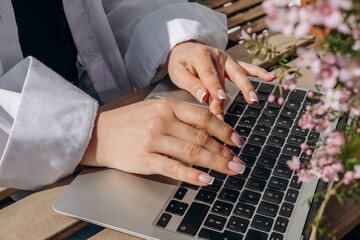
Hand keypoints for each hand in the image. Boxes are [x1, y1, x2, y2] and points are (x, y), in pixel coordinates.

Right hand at [81, 99, 245, 185]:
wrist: (99, 133)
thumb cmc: (129, 122)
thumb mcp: (155, 109)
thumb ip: (180, 117)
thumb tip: (208, 130)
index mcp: (167, 106)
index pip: (203, 118)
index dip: (225, 130)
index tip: (238, 141)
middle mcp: (162, 121)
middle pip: (202, 137)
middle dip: (225, 151)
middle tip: (239, 161)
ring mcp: (153, 140)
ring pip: (193, 152)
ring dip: (216, 163)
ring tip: (231, 170)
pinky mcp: (145, 159)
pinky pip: (174, 168)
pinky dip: (193, 175)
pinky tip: (207, 180)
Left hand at [168, 41, 275, 118]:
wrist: (184, 49)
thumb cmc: (180, 63)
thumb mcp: (178, 73)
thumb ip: (191, 84)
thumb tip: (203, 96)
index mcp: (201, 56)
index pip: (209, 75)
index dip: (215, 88)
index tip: (219, 99)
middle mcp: (216, 56)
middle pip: (225, 77)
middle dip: (232, 93)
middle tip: (240, 103)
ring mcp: (226, 58)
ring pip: (238, 74)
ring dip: (247, 86)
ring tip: (253, 99)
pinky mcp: (232, 62)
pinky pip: (246, 67)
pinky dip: (259, 72)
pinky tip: (270, 78)